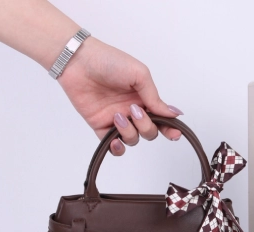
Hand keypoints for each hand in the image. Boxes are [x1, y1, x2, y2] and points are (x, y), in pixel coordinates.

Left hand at [58, 37, 182, 154]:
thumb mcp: (139, 75)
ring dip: (129, 132)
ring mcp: (117, 120)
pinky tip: (115, 141)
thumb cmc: (109, 61)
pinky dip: (117, 148)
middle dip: (145, 126)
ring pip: (133, 140)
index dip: (170, 128)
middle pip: (149, 132)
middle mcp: (132, 111)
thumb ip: (155, 98)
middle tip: (134, 111)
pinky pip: (114, 146)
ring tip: (118, 116)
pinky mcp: (101, 127)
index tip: (174, 133)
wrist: (79, 62)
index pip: (162, 119)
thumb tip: (173, 113)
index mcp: (144, 99)